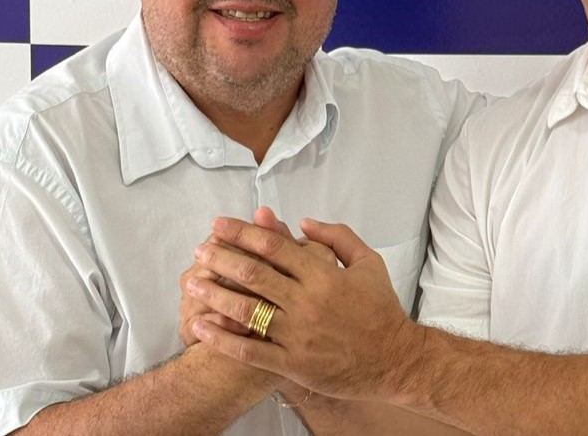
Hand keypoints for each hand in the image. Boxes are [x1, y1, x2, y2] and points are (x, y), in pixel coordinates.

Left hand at [187, 214, 421, 401]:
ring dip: (215, 294)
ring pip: (247, 310)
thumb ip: (337, 237)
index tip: (220, 225)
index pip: (274, 246)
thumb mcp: (369, 262)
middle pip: (254, 273)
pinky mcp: (293, 364)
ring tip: (192, 283)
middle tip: (200, 251)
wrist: (395, 359)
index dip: (243, 232)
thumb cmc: (382, 309)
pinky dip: (222, 338)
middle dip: (221, 258)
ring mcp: (299, 334)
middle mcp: (308, 301)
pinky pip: (250, 351)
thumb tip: (303, 222)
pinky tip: (201, 327)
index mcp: (324, 273)